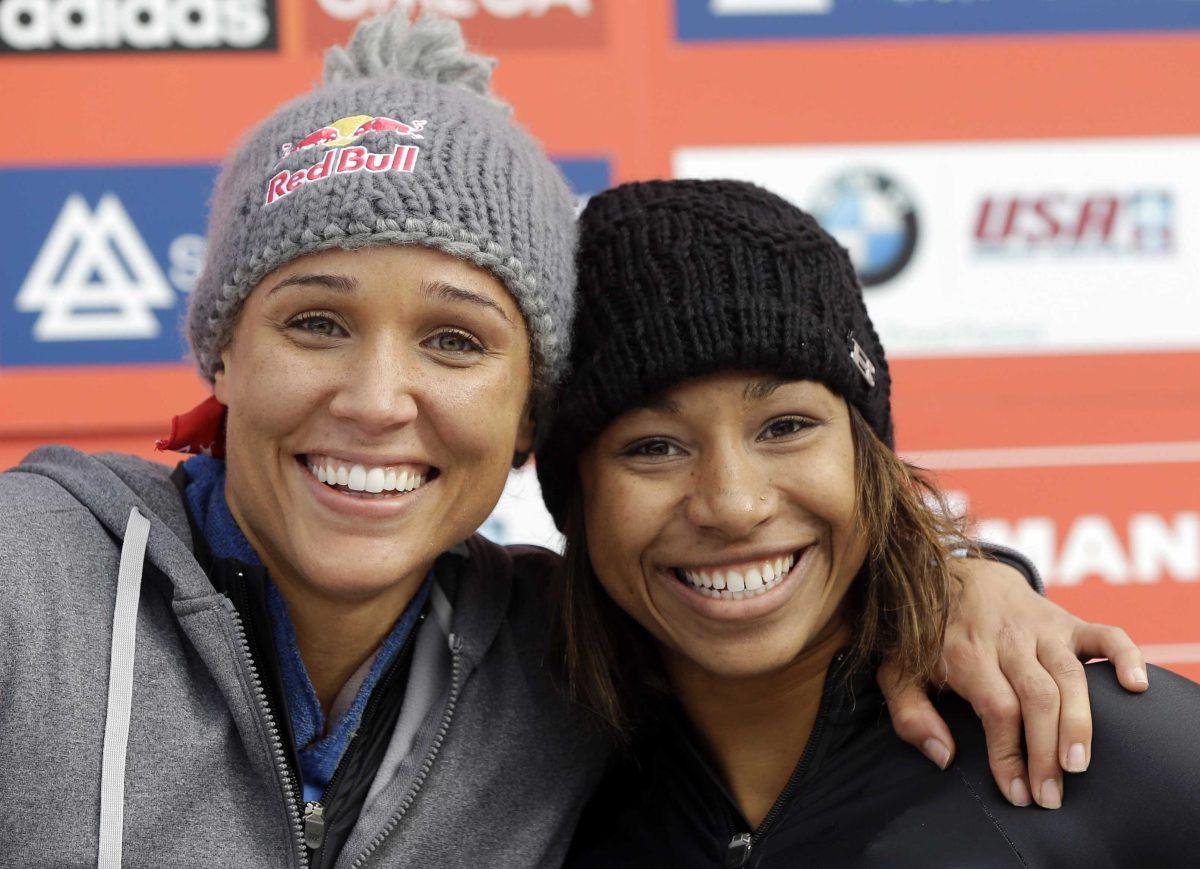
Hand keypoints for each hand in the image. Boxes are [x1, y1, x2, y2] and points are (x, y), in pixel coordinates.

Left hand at [877, 557, 1146, 808]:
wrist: (948, 572)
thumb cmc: (925, 634)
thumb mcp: (897, 670)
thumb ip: (910, 715)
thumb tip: (943, 757)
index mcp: (965, 652)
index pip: (997, 709)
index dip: (1009, 754)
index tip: (1017, 792)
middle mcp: (1006, 638)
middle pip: (1037, 696)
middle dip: (1046, 751)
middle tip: (1051, 794)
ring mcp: (1040, 627)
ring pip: (1071, 675)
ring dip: (1080, 722)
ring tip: (1078, 765)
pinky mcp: (1066, 620)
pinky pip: (1104, 634)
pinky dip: (1126, 656)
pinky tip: (1135, 687)